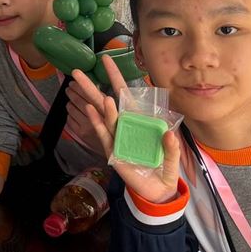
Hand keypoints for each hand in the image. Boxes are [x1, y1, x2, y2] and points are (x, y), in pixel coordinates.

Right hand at [70, 61, 182, 205]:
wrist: (158, 192)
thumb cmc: (163, 169)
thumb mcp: (172, 157)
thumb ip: (171, 147)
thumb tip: (169, 134)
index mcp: (138, 122)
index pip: (125, 95)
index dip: (115, 77)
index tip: (106, 59)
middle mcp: (125, 127)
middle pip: (107, 103)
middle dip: (92, 87)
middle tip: (78, 71)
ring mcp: (117, 138)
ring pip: (103, 117)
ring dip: (96, 102)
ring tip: (85, 87)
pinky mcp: (113, 153)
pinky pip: (104, 135)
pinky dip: (98, 123)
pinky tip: (90, 110)